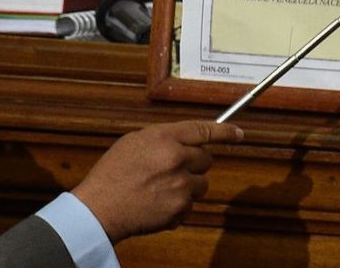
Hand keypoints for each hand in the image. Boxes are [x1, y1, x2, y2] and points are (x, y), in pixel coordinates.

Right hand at [72, 119, 243, 240]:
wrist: (99, 209)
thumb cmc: (112, 174)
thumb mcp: (134, 142)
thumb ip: (163, 138)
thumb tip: (184, 140)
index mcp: (165, 137)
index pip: (205, 130)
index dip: (226, 132)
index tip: (239, 134)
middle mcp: (178, 159)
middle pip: (206, 158)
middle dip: (195, 163)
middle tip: (174, 169)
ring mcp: (181, 185)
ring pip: (202, 184)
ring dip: (188, 186)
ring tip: (162, 189)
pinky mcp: (180, 208)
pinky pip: (190, 205)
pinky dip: (179, 206)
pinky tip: (158, 204)